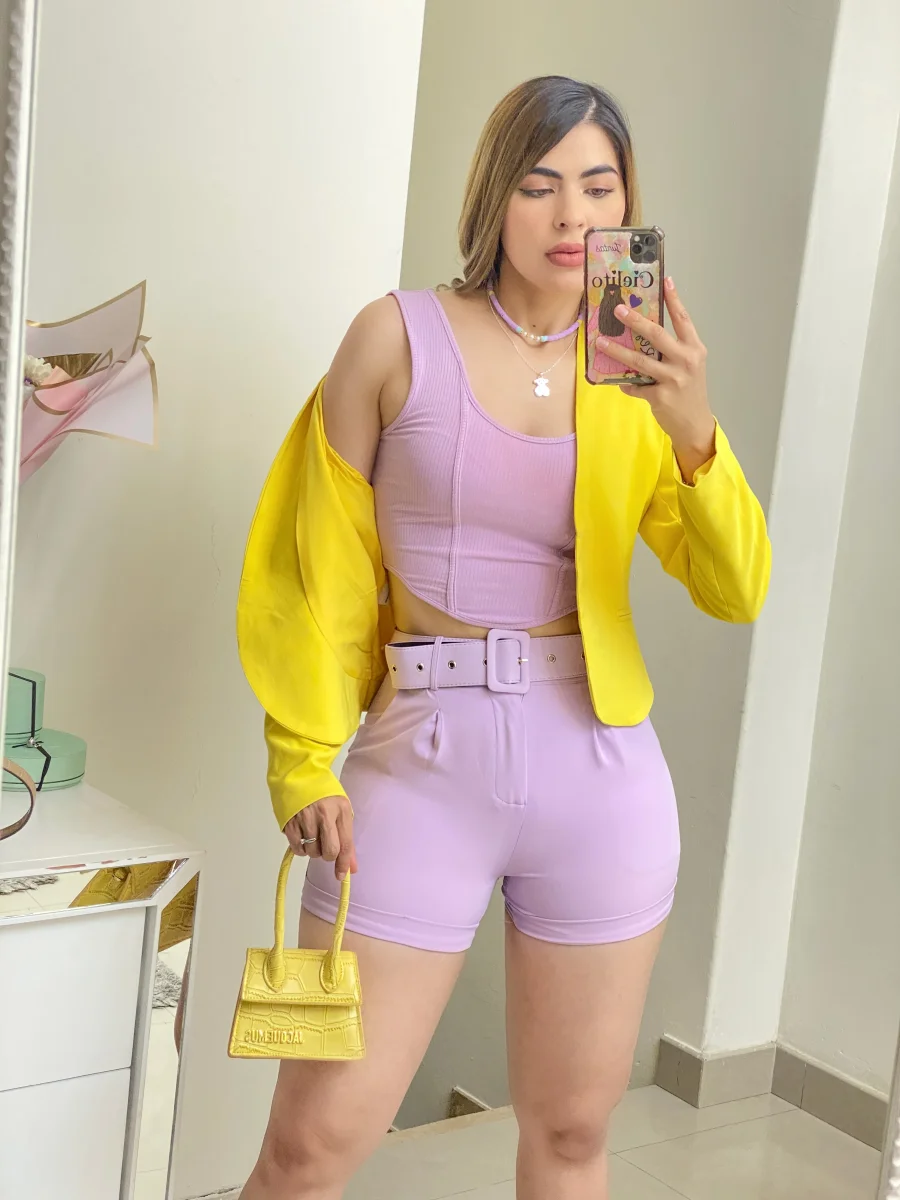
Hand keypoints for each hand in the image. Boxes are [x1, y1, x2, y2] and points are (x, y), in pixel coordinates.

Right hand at [284, 796, 357, 881]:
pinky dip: (300, 849)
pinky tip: (302, 837)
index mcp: (341, 810)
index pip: (345, 844)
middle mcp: (324, 815)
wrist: (298, 772)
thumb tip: (351, 868)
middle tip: (324, 846)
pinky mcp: (290, 822)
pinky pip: (297, 848)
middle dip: (327, 856)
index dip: (344, 863)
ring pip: (312, 852)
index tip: (341, 876)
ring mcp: (305, 818)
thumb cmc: (323, 792)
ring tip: (312, 835)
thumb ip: (346, 839)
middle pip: (329, 852)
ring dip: (313, 850)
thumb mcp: (341, 809)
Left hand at [597, 277, 715, 482]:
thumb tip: (644, 330)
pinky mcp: (660, 397)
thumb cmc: (688, 390)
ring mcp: (673, 379)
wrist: (694, 423)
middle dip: (635, 320)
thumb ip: (673, 348)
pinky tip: (616, 381)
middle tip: (617, 310)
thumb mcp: (689, 365)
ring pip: (640, 360)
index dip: (674, 299)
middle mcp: (686, 361)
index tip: (665, 280)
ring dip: (617, 350)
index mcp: (694, 349)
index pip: (683, 319)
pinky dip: (625, 383)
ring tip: (601, 342)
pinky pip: (635, 386)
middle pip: (657, 335)